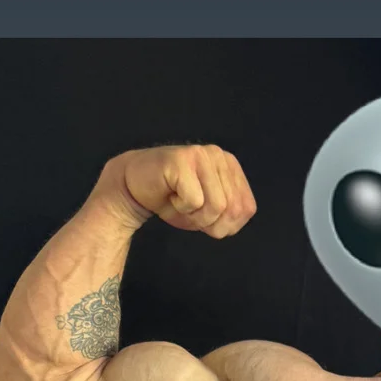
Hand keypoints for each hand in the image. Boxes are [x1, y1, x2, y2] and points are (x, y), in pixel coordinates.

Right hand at [97, 145, 256, 238]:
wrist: (134, 187)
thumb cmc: (173, 200)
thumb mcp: (210, 212)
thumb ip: (229, 215)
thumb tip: (235, 217)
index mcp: (231, 167)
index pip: (246, 208)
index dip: (225, 225)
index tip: (204, 215)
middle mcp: (219, 156)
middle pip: (232, 210)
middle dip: (209, 223)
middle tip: (190, 210)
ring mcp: (201, 154)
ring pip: (216, 207)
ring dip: (195, 217)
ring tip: (180, 202)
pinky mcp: (183, 160)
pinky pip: (194, 201)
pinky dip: (180, 208)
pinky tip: (171, 194)